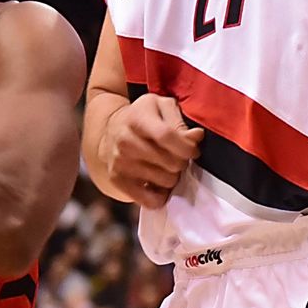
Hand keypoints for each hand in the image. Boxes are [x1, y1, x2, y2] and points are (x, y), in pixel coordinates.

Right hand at [98, 94, 202, 208]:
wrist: (111, 130)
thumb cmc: (143, 118)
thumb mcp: (161, 107)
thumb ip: (180, 121)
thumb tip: (196, 137)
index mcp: (137, 118)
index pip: (167, 136)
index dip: (188, 147)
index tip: (192, 150)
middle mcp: (125, 140)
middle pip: (171, 162)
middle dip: (181, 161)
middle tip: (175, 156)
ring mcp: (120, 162)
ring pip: (166, 181)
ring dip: (172, 177)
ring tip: (164, 166)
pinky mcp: (117, 180)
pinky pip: (151, 200)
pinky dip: (160, 195)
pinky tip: (157, 182)